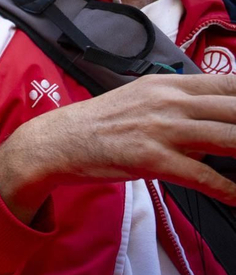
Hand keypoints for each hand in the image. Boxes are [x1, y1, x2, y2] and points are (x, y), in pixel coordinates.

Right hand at [0, 74, 235, 222]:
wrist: (56, 141)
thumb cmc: (98, 124)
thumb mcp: (140, 99)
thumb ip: (179, 105)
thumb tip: (212, 122)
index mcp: (168, 85)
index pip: (230, 85)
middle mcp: (169, 103)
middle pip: (235, 109)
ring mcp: (161, 130)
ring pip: (227, 139)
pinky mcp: (151, 159)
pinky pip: (202, 175)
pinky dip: (227, 189)